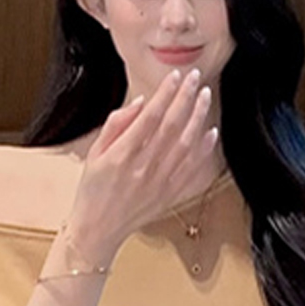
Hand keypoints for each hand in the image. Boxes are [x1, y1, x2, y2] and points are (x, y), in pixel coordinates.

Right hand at [67, 70, 221, 257]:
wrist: (99, 229)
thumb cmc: (93, 190)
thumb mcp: (93, 154)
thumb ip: (116, 125)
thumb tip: (140, 102)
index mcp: (122, 155)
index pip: (150, 117)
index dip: (165, 94)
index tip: (174, 76)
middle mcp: (144, 168)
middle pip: (172, 126)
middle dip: (185, 98)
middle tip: (194, 77)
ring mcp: (160, 182)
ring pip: (186, 144)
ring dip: (198, 118)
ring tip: (205, 96)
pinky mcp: (170, 195)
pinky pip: (192, 169)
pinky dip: (204, 150)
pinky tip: (211, 132)